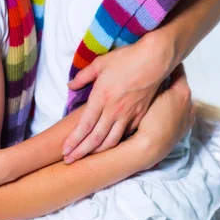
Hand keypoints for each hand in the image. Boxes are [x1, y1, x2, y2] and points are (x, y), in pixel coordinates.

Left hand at [63, 34, 174, 161]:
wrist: (154, 60)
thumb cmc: (126, 59)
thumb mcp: (100, 63)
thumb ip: (83, 76)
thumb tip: (70, 85)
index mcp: (101, 97)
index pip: (84, 126)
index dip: (74, 140)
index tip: (65, 150)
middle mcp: (113, 110)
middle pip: (95, 139)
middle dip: (81, 152)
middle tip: (69, 161)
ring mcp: (128, 115)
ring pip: (111, 141)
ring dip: (98, 152)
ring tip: (87, 158)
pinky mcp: (140, 115)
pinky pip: (126, 134)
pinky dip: (116, 143)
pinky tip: (110, 145)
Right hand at [131, 63, 194, 165]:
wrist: (149, 147)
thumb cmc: (148, 118)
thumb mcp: (150, 94)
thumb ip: (156, 81)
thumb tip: (157, 70)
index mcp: (183, 92)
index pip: (178, 71)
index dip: (170, 63)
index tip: (165, 56)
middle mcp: (190, 104)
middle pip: (180, 85)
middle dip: (170, 79)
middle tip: (158, 73)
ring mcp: (188, 117)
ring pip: (180, 99)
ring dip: (172, 94)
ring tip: (159, 90)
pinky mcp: (184, 128)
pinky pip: (179, 111)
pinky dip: (173, 107)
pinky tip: (162, 108)